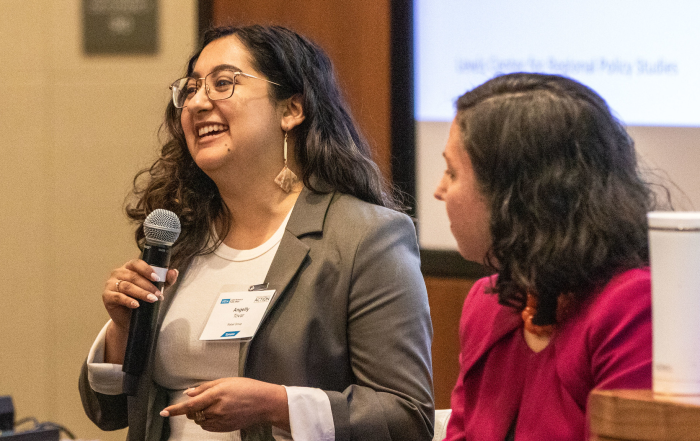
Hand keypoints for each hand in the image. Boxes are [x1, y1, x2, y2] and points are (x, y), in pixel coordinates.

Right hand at [102, 259, 177, 362]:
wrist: (129, 319)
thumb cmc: (142, 300)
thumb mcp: (155, 289)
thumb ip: (166, 280)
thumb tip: (174, 271)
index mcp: (129, 267)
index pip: (136, 263)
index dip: (147, 270)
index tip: (158, 278)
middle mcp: (118, 273)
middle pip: (133, 276)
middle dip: (148, 286)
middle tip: (159, 294)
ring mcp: (110, 284)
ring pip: (127, 286)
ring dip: (141, 293)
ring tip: (152, 299)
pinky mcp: (107, 296)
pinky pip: (118, 297)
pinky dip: (128, 301)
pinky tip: (136, 305)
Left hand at [160, 378, 289, 432]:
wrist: (264, 403)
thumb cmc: (249, 389)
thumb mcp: (226, 381)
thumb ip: (205, 387)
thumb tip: (189, 392)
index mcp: (217, 394)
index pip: (190, 404)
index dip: (176, 409)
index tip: (165, 412)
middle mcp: (217, 409)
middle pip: (193, 413)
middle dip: (192, 408)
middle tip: (202, 400)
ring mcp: (221, 420)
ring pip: (200, 420)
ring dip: (200, 414)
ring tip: (215, 405)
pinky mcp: (224, 428)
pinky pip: (208, 427)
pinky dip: (207, 421)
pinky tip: (218, 413)